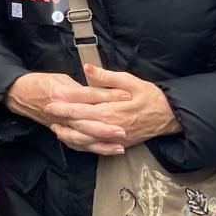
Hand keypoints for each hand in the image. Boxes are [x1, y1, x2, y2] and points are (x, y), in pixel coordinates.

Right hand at [6, 71, 130, 153]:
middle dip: (105, 128)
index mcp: (63, 94)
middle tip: (123, 130)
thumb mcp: (62, 78)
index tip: (128, 96)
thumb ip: (81, 88)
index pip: (90, 95)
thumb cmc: (42, 83)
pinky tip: (107, 150)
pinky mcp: (61, 132)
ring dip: (101, 143)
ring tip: (120, 145)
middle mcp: (61, 112)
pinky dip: (92, 149)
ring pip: (82, 138)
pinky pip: (78, 144)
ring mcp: (60, 125)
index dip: (109, 95)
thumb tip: (101, 91)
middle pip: (86, 122)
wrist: (21, 95)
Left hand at [44, 64, 182, 150]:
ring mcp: (113, 137)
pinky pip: (95, 147)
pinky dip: (82, 144)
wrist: (169, 116)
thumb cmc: (150, 96)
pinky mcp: (117, 143)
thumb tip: (87, 68)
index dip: (65, 103)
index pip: (82, 107)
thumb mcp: (129, 81)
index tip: (52, 97)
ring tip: (55, 127)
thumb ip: (106, 77)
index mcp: (111, 110)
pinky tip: (74, 139)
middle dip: (62, 117)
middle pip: (79, 124)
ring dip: (68, 134)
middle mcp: (109, 126)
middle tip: (46, 110)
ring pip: (85, 139)